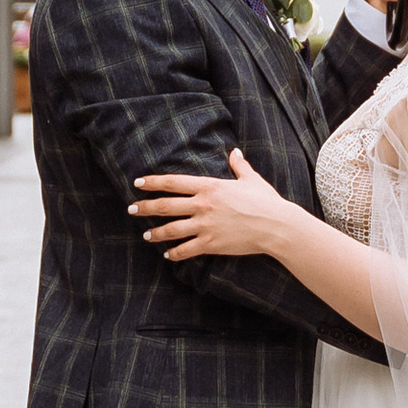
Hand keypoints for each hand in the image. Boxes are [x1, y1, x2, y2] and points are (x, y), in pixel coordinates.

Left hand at [132, 148, 296, 261]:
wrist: (276, 225)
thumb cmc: (266, 201)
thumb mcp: (251, 179)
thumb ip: (239, 166)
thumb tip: (234, 152)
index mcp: (210, 187)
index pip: (173, 183)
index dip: (153, 182)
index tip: (138, 183)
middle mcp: (203, 205)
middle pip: (165, 206)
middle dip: (145, 207)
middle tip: (130, 209)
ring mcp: (205, 226)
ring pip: (171, 230)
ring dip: (155, 233)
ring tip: (146, 235)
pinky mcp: (211, 244)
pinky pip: (186, 250)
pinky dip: (175, 253)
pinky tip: (168, 255)